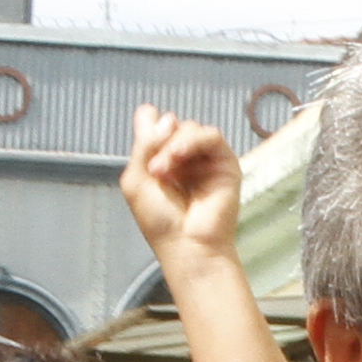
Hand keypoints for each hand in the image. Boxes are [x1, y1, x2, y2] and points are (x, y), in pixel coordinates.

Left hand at [117, 107, 246, 269]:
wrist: (186, 245)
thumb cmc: (160, 221)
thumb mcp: (136, 180)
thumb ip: (144, 145)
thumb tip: (165, 117)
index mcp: (162, 161)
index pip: (157, 125)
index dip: (150, 125)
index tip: (145, 141)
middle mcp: (184, 158)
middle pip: (172, 124)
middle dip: (159, 141)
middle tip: (153, 168)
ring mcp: (205, 160)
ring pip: (190, 128)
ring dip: (172, 144)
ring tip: (162, 170)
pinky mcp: (225, 163)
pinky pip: (211, 136)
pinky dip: (192, 140)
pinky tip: (179, 157)